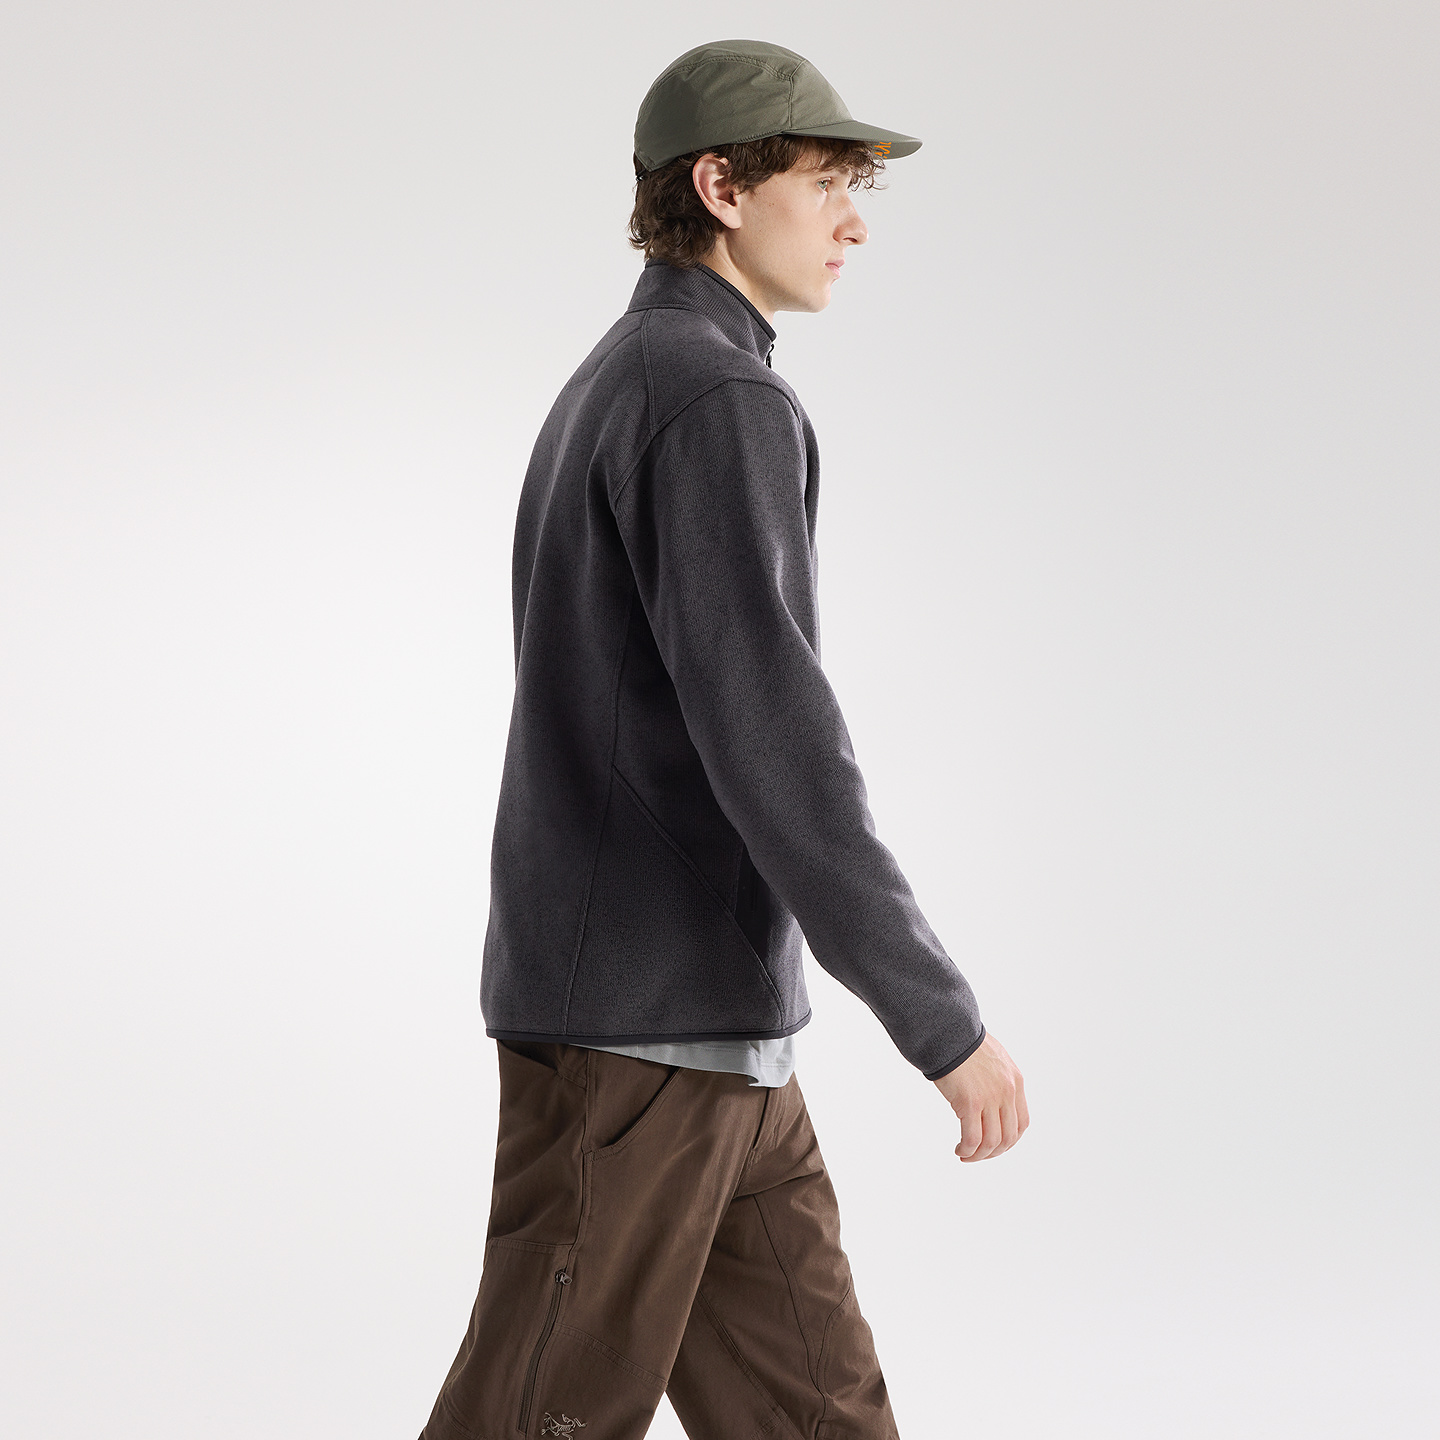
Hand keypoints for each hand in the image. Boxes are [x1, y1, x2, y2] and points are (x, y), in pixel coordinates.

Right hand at [933, 1032, 1027, 1161]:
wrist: (947, 1033)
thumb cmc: (963, 1043)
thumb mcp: (993, 1060)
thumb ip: (998, 1080)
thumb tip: (991, 1099)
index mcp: (1016, 1081)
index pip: (1021, 1123)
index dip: (1009, 1139)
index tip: (994, 1144)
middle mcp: (1008, 1092)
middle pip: (1008, 1137)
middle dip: (994, 1152)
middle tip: (978, 1154)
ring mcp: (990, 1098)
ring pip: (992, 1142)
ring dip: (979, 1155)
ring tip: (966, 1155)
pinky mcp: (970, 1102)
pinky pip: (973, 1138)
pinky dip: (967, 1150)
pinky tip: (959, 1149)